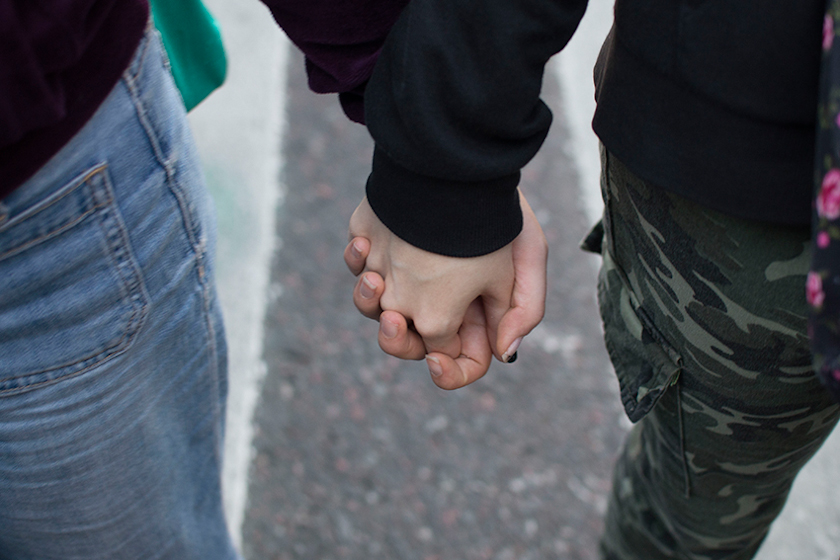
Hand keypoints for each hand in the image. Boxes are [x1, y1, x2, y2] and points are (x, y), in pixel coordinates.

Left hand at [344, 191, 547, 388]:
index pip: (464, 360)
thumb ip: (525, 307)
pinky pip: (359, 271)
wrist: (458, 159)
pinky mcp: (378, 252)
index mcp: (473, 310)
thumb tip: (504, 352)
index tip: (436, 360)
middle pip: (411, 346)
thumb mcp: (528, 254)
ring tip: (374, 278)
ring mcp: (404, 278)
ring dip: (370, 303)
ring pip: (377, 314)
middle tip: (393, 320)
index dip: (451, 372)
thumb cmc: (496, 208)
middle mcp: (436, 300)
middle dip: (397, 342)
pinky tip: (364, 246)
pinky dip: (357, 262)